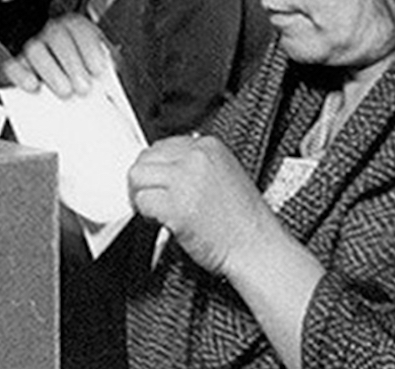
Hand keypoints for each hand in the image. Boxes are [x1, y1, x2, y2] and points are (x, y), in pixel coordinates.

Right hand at [2, 14, 110, 96]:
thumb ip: (107, 66)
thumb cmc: (88, 71)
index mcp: (75, 27)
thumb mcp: (102, 64)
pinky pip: (13, 66)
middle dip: (72, 63)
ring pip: (36, 50)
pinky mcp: (16, 66)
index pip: (79, 28)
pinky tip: (33, 86)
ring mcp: (32, 48)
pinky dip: (21, 75)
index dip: (89, 47)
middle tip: (83, 87)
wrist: (70, 79)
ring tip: (65, 91)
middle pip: (57, 37)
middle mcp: (52, 33)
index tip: (98, 69)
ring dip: (52, 71)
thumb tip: (112, 76)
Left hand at [129, 134, 276, 275]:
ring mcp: (185, 180)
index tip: (159, 184)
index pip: (162, 145)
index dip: (156, 168)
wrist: (258, 249)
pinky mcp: (176, 206)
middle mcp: (197, 158)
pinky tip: (162, 222)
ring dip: (142, 195)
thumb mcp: (225, 175)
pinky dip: (146, 215)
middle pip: (146, 158)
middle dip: (145, 180)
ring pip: (137, 176)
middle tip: (153, 200)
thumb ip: (196, 165)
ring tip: (156, 211)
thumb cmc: (244, 222)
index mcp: (209, 147)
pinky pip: (142, 202)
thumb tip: (164, 167)